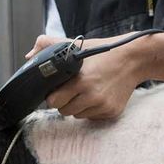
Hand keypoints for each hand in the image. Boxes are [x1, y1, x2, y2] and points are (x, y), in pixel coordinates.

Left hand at [27, 34, 145, 120]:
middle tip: (71, 89)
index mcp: (80, 79)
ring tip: (84, 91)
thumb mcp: (77, 45)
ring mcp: (103, 105)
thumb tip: (29, 56)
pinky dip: (90, 109)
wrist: (134, 59)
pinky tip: (96, 96)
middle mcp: (92, 95)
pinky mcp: (112, 112)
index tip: (57, 88)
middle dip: (63, 101)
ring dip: (76, 106)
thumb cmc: (103, 52)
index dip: (52, 95)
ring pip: (76, 115)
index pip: (53, 101)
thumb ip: (50, 45)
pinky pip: (91, 117)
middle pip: (63, 111)